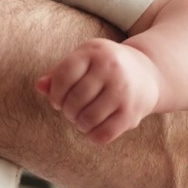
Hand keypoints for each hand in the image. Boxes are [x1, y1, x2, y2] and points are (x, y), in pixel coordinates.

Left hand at [36, 37, 160, 144]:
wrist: (148, 73)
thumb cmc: (104, 67)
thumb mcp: (83, 60)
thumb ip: (59, 73)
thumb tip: (39, 87)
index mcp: (94, 52)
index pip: (64, 76)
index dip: (55, 93)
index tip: (57, 100)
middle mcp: (111, 69)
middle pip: (75, 99)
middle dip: (67, 110)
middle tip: (70, 112)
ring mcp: (123, 91)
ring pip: (88, 119)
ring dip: (79, 124)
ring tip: (80, 120)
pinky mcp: (132, 113)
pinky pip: (104, 133)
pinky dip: (93, 135)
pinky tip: (92, 128)